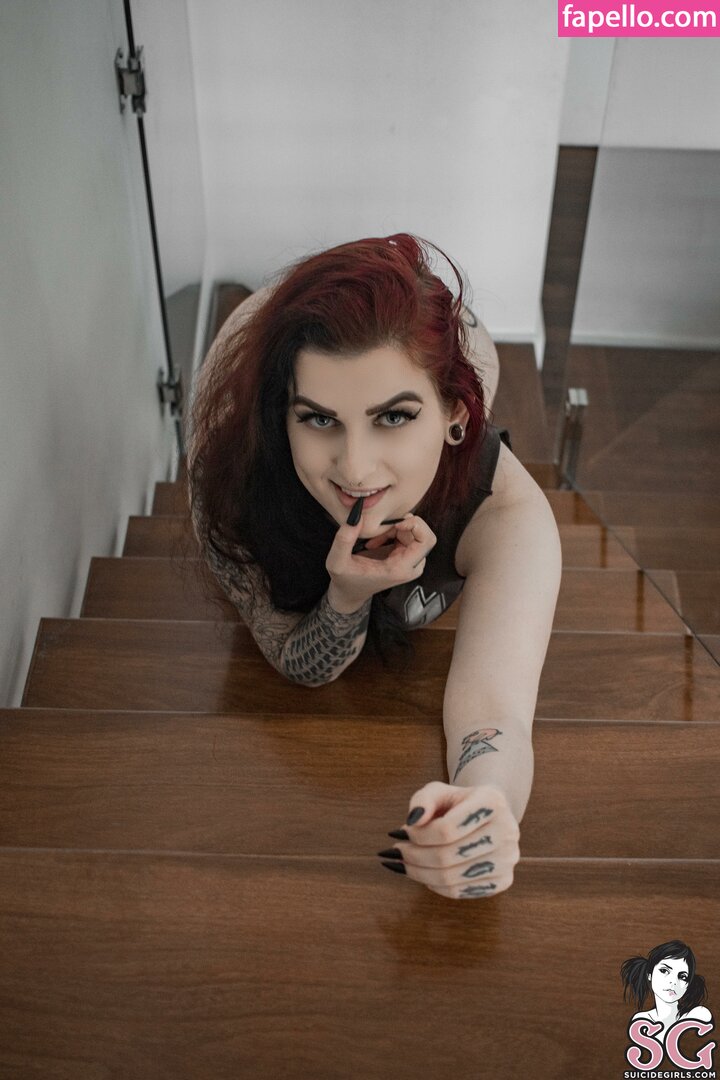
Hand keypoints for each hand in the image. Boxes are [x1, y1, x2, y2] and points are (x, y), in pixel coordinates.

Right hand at [326, 510, 436, 611]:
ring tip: (372, 540)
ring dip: (393, 529)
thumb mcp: (336, 561)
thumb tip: (356, 517)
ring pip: (413, 532)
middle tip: (381, 528)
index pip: (426, 541)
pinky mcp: (405, 556)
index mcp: (400, 569)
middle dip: (403, 525)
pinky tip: (375, 542)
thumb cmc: (345, 579)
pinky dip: (391, 532)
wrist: (350, 592)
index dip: (416, 525)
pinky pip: (406, 535)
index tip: (395, 523)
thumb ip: (343, 539)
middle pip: (423, 534)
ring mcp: (410, 562)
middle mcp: (410, 567)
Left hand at [378, 782, 519, 899]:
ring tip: (404, 864)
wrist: (489, 814)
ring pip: (452, 878)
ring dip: (420, 873)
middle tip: (396, 852)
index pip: (447, 829)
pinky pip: (461, 892)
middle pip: (448, 856)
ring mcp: (508, 859)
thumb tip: (412, 820)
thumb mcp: (439, 791)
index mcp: (492, 802)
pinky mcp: (504, 880)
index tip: (400, 833)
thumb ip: (423, 800)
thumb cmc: (459, 802)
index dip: (418, 836)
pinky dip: (436, 886)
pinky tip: (425, 875)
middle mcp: (507, 831)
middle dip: (414, 856)